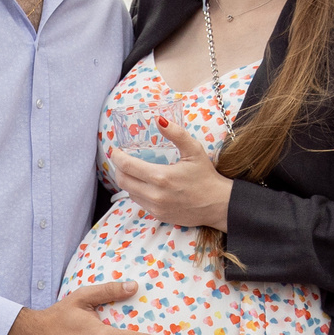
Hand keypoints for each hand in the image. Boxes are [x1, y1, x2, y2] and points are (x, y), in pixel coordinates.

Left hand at [110, 117, 233, 228]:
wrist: (218, 204)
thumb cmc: (206, 176)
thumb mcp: (194, 150)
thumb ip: (176, 133)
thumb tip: (159, 119)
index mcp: (161, 177)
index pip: (126, 166)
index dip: (117, 157)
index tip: (116, 150)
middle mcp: (155, 195)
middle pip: (122, 180)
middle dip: (118, 168)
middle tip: (122, 159)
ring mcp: (155, 207)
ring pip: (129, 192)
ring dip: (127, 180)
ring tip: (134, 170)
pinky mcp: (158, 215)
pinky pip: (139, 202)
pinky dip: (138, 191)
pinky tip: (146, 184)